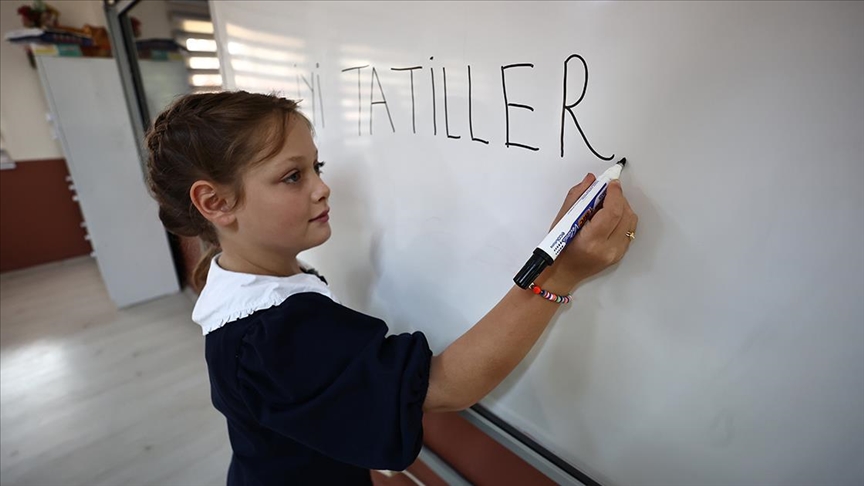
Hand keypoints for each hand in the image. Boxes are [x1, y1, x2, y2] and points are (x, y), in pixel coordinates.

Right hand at [538, 173, 637, 290]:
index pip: (612, 212)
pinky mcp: (620, 254)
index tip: (611, 182)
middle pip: (625, 215)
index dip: (614, 194)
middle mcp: (607, 249)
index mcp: (590, 241)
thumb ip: (577, 197)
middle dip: (618, 198)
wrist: (563, 273)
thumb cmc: (558, 249)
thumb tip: (591, 180)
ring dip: (622, 207)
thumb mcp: (561, 220)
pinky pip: (628, 229)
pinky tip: (609, 217)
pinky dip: (622, 218)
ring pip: (630, 221)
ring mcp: (616, 253)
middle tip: (606, 191)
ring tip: (606, 205)